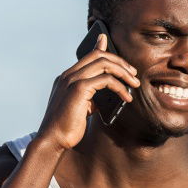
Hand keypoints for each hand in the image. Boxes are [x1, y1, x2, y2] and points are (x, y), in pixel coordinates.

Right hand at [36, 33, 139, 151]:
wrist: (53, 139)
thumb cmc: (66, 127)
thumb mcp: (80, 108)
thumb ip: (89, 98)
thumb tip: (102, 98)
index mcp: (67, 77)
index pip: (88, 56)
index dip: (102, 48)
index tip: (116, 50)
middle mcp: (68, 75)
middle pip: (98, 55)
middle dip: (120, 62)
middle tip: (133, 74)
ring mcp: (72, 80)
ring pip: (104, 63)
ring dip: (123, 72)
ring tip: (134, 84)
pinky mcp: (79, 89)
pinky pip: (106, 80)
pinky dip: (120, 87)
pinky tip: (126, 97)